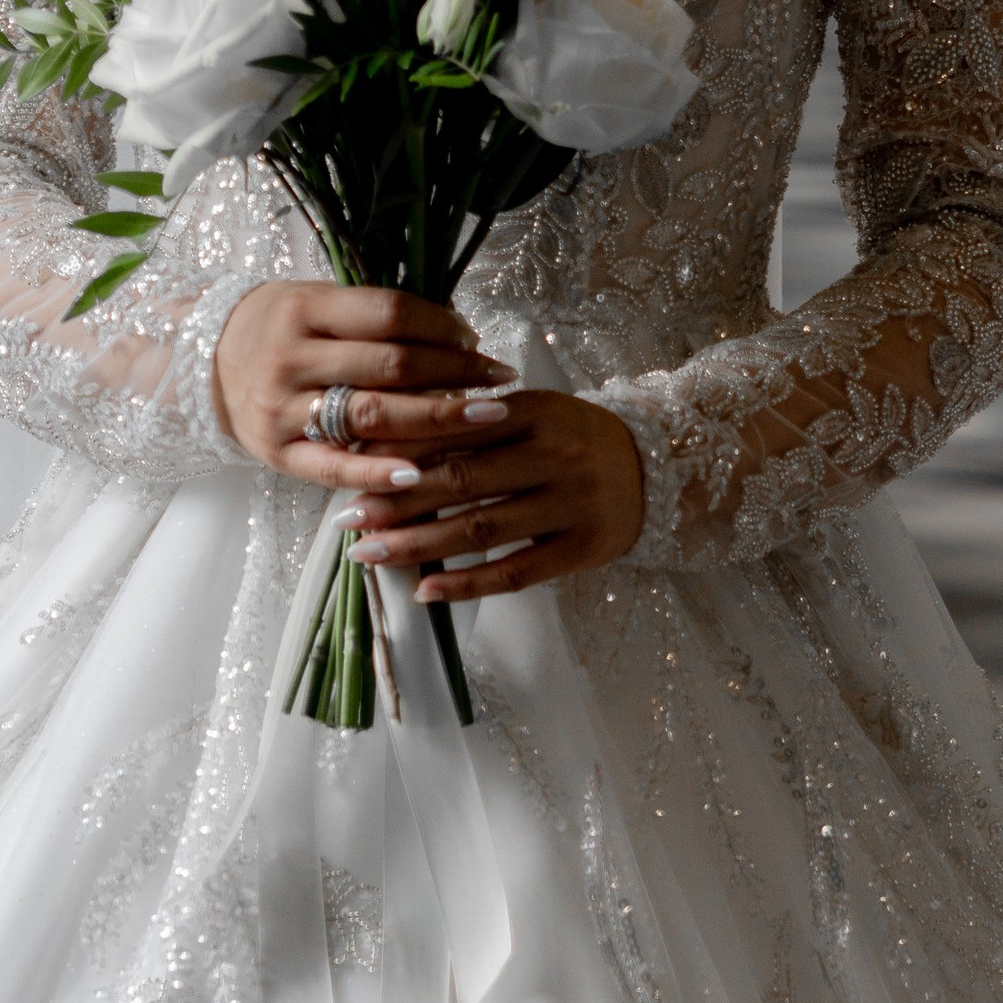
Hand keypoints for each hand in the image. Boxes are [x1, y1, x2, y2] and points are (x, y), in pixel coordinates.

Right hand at [214, 281, 512, 498]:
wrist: (202, 365)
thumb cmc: (277, 328)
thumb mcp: (314, 302)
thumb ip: (371, 318)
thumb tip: (454, 333)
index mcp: (304, 308)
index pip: (388, 312)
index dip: (441, 325)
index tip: (475, 338)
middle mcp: (291, 356)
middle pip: (389, 365)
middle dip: (456, 372)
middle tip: (500, 378)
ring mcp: (282, 407)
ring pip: (370, 415)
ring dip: (437, 418)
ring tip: (486, 418)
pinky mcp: (277, 452)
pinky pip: (333, 467)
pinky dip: (378, 472)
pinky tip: (420, 475)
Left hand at [344, 387, 645, 601]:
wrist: (655, 468)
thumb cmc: (572, 437)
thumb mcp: (533, 412)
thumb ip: (475, 422)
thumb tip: (389, 441)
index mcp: (536, 410)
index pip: (457, 428)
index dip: (403, 446)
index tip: (352, 462)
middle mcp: (555, 455)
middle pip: (463, 480)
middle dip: (398, 499)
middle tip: (346, 516)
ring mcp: (571, 505)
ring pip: (482, 529)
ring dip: (419, 545)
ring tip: (368, 554)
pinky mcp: (582, 551)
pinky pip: (515, 573)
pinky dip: (467, 584)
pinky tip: (425, 592)